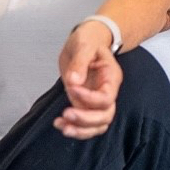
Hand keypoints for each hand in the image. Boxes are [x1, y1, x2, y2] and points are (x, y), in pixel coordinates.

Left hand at [54, 21, 123, 139]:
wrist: (87, 41)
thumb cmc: (89, 39)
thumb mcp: (84, 44)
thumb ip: (79, 62)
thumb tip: (74, 81)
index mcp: (111, 77)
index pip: (105, 98)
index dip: (89, 98)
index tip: (71, 88)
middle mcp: (107, 92)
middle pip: (105, 116)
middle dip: (85, 120)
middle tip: (66, 114)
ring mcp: (96, 100)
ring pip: (97, 125)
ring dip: (80, 129)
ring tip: (62, 126)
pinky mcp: (85, 104)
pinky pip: (85, 124)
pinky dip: (74, 128)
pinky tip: (59, 124)